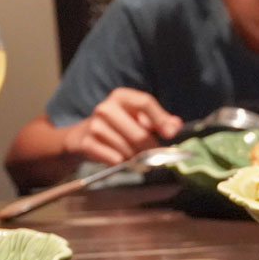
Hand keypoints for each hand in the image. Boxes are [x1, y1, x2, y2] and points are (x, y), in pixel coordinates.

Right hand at [60, 88, 181, 164]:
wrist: (82, 136)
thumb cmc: (118, 125)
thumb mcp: (138, 118)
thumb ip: (159, 120)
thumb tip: (175, 126)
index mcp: (122, 96)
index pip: (146, 102)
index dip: (161, 119)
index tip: (171, 134)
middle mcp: (106, 108)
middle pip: (139, 132)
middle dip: (151, 148)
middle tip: (156, 157)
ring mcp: (94, 125)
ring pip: (128, 149)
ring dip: (136, 158)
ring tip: (137, 158)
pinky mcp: (87, 143)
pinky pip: (114, 159)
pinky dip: (122, 163)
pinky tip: (121, 159)